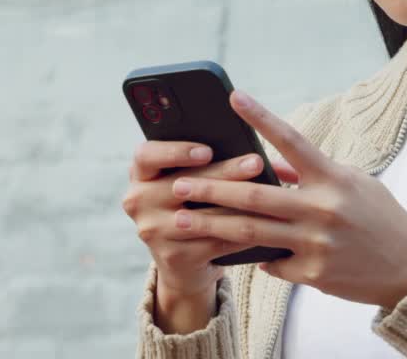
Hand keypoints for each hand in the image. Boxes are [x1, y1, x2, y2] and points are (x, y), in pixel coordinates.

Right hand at [121, 140, 301, 313]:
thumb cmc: (192, 205)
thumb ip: (201, 161)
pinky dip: (243, 232)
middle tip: (255, 163)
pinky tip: (265, 223)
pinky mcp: (173, 256)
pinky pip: (215, 241)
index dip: (176, 152)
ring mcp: (153, 231)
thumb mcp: (186, 179)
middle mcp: (138, 202)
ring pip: (202, 215)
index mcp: (141, 174)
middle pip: (183, 184)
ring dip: (238, 204)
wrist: (183, 261)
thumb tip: (242, 146)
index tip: (207, 151)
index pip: (146, 155)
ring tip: (268, 193)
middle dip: (224, 172)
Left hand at [169, 89, 406, 310]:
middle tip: (179, 185)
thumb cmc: (382, 218)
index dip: (260, 117)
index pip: (290, 140)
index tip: (232, 97)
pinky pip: (269, 262)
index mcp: (333, 178)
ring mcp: (314, 243)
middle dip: (211, 189)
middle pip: (254, 195)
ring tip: (179, 220)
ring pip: (250, 232)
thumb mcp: (354, 185)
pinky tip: (234, 254)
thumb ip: (313, 175)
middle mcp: (321, 208)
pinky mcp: (311, 273)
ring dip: (210, 225)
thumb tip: (274, 166)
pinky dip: (253, 256)